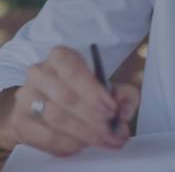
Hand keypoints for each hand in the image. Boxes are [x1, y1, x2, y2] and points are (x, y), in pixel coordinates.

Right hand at [7, 46, 139, 156]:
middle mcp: (40, 73)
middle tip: (112, 132)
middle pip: (67, 98)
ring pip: (57, 119)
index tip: (112, 109)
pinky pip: (46, 137)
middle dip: (94, 119)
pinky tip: (82, 145)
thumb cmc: (77, 90)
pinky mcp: (21, 122)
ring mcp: (27, 97)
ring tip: (102, 140)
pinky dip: (68, 144)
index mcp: (61, 57)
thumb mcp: (102, 85)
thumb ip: (122, 93)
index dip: (94, 92)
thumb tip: (126, 109)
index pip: (75, 71)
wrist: (38, 103)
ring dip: (84, 134)